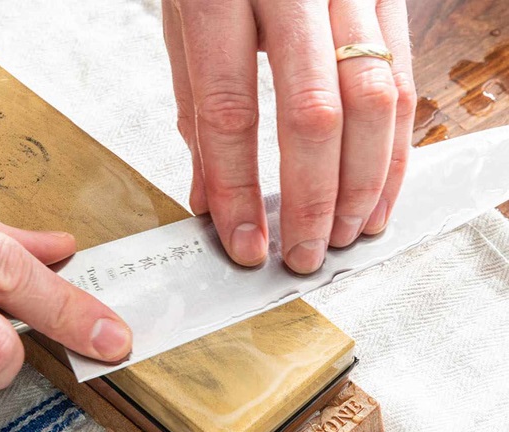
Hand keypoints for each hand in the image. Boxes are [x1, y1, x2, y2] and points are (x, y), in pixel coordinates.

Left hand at [163, 0, 415, 272]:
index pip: (229, 111)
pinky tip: (378, 191)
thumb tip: (209, 195)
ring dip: (362, 183)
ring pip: (374, 100)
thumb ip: (197, 106)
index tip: (244, 242)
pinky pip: (404, 79)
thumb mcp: (185, 21)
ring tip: (345, 235)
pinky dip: (395, 147)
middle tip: (302, 253)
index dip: (239, 188)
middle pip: (313, 113)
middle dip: (311, 198)